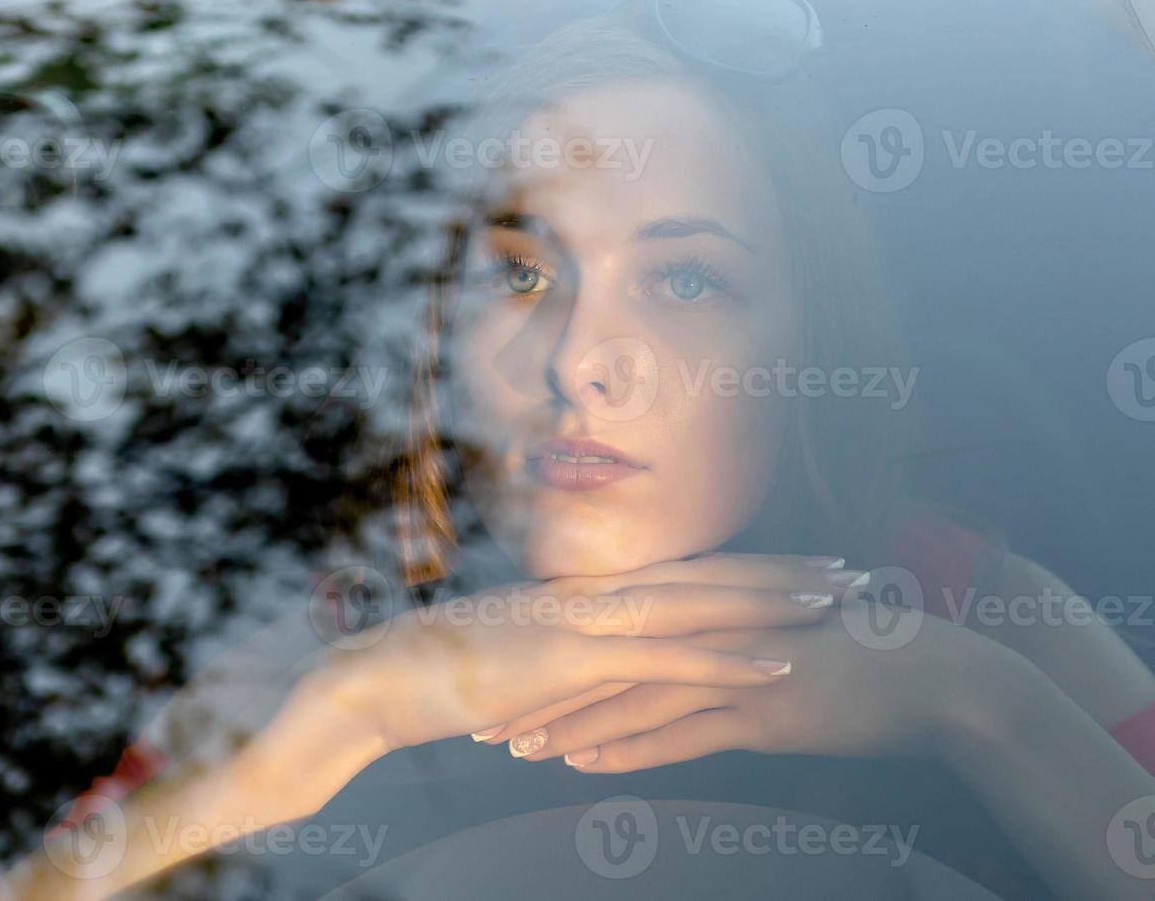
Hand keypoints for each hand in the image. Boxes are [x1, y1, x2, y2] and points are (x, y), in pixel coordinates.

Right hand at [331, 553, 865, 753]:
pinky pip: (667, 657)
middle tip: (858, 571)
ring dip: (778, 601)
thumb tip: (599, 669)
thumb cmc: (446, 674)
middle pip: (712, 575)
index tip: (809, 567)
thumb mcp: (522, 660)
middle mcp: (598, 595)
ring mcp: (588, 622)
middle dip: (788, 573)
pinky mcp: (575, 658)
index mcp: (589, 593)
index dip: (753, 568)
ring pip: (703, 603)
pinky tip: (780, 664)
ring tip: (842, 601)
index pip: (688, 572)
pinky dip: (729, 659)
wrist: (387, 678)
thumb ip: (568, 656)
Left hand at [489, 598, 1003, 770]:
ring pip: (632, 695)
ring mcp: (734, 664)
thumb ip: (730, 649)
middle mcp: (712, 628)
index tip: (512, 676)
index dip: (562, 655)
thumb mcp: (782, 644)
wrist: (936, 676)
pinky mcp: (762, 706)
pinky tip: (586, 763)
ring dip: (570, 723)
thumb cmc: (861, 659)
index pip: (617, 632)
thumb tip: (695, 667)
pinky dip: (629, 748)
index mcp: (712, 607)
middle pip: (609, 660)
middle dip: (544, 689)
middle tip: (489, 712)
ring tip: (518, 745)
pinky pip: (681, 732)